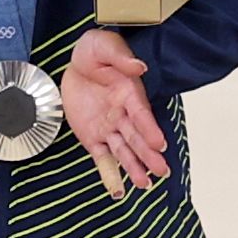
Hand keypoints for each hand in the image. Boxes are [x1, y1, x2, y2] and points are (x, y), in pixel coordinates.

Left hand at [61, 24, 170, 198]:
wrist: (76, 63)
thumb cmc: (94, 52)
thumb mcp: (104, 46)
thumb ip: (120, 57)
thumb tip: (138, 66)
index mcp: (129, 93)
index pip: (140, 114)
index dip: (150, 128)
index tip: (160, 143)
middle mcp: (123, 114)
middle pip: (137, 137)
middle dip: (148, 154)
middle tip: (161, 170)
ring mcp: (109, 127)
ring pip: (124, 151)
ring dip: (135, 167)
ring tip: (145, 184)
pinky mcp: (93, 137)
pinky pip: (102, 157)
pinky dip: (109, 173)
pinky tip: (117, 190)